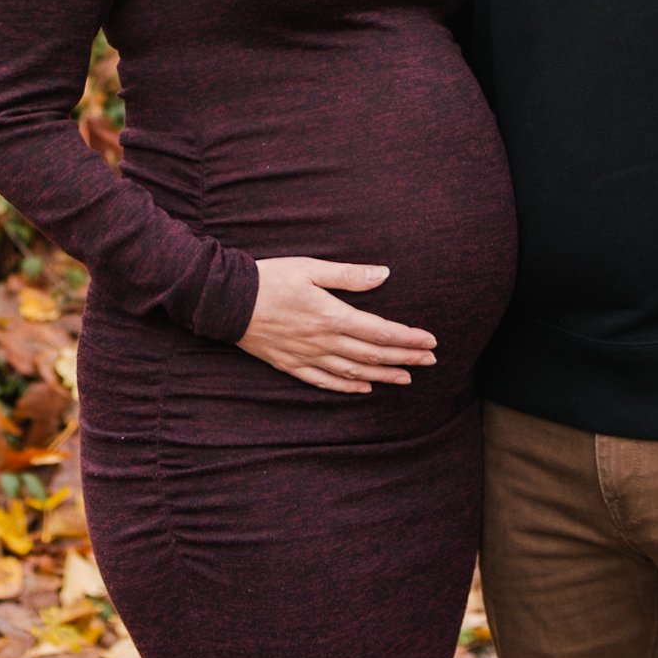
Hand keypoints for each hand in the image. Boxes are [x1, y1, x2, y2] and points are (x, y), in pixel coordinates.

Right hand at [236, 258, 437, 393]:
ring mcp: (308, 356)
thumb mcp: (310, 269)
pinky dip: (347, 386)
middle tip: (431, 361)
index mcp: (332, 316)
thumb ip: (349, 275)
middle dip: (405, 357)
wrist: (227, 300)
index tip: (430, 341)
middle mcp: (324, 341)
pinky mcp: (291, 364)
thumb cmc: (270, 278)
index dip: (408, 338)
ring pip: (354, 371)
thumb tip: (384, 275)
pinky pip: (325, 381)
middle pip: (373, 355)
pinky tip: (363, 388)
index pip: (381, 332)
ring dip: (383, 376)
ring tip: (407, 378)